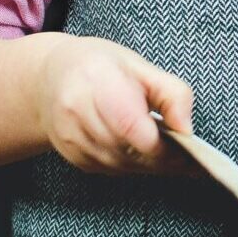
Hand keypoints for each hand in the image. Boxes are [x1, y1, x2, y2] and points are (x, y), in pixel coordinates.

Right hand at [31, 36, 198, 175]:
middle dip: (162, 158)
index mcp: (97, 82)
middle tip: (187, 155)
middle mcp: (77, 112)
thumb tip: (187, 129)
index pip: (131, 126)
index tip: (188, 148)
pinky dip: (132, 165)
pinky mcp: (71, 155)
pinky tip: (144, 154)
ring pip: (121, 165)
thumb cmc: (102, 67)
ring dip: (149, 165)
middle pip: (128, 150)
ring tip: (170, 153)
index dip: (162, 145)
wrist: (50, 79)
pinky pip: (110, 170)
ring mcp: (70, 137)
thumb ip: (172, 93)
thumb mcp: (142, 67)